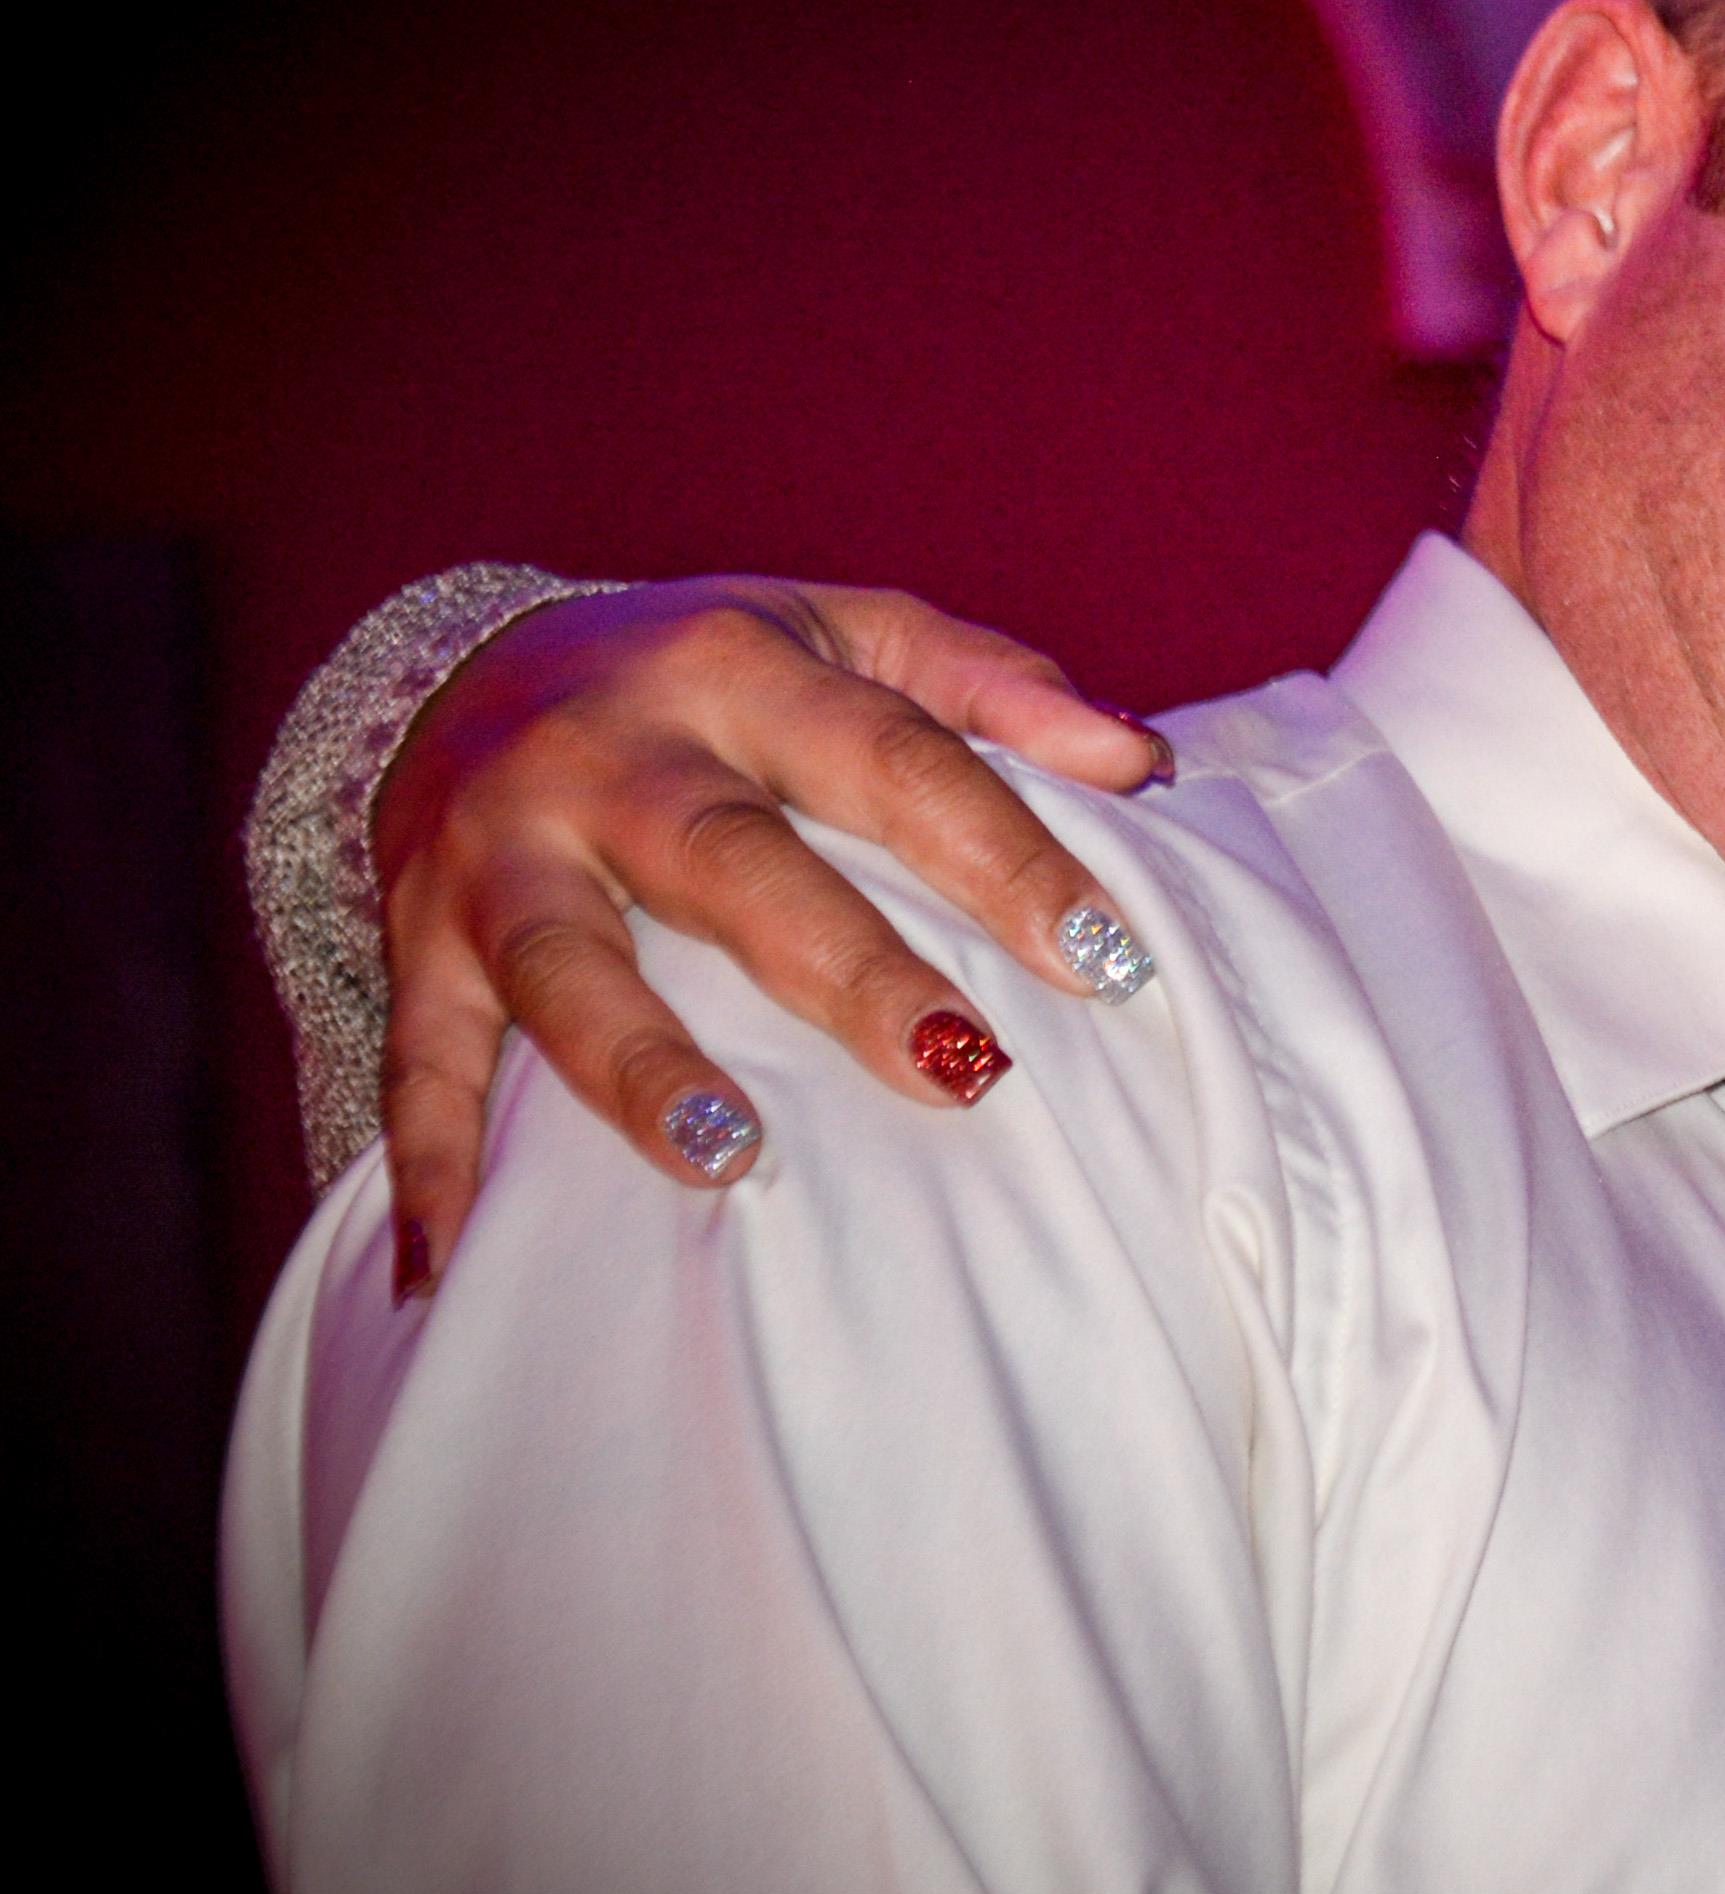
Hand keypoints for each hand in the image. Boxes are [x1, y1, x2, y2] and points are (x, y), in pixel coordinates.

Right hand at [374, 578, 1163, 1269]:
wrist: (465, 655)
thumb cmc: (710, 668)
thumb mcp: (849, 632)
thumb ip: (993, 688)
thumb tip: (1141, 761)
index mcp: (738, 668)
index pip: (894, 758)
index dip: (1001, 854)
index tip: (1101, 955)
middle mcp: (610, 752)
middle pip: (735, 863)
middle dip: (849, 970)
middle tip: (963, 1068)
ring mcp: (498, 847)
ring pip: (566, 960)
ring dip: (639, 1064)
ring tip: (729, 1155)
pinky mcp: (415, 934)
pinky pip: (414, 1057)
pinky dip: (430, 1161)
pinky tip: (453, 1260)